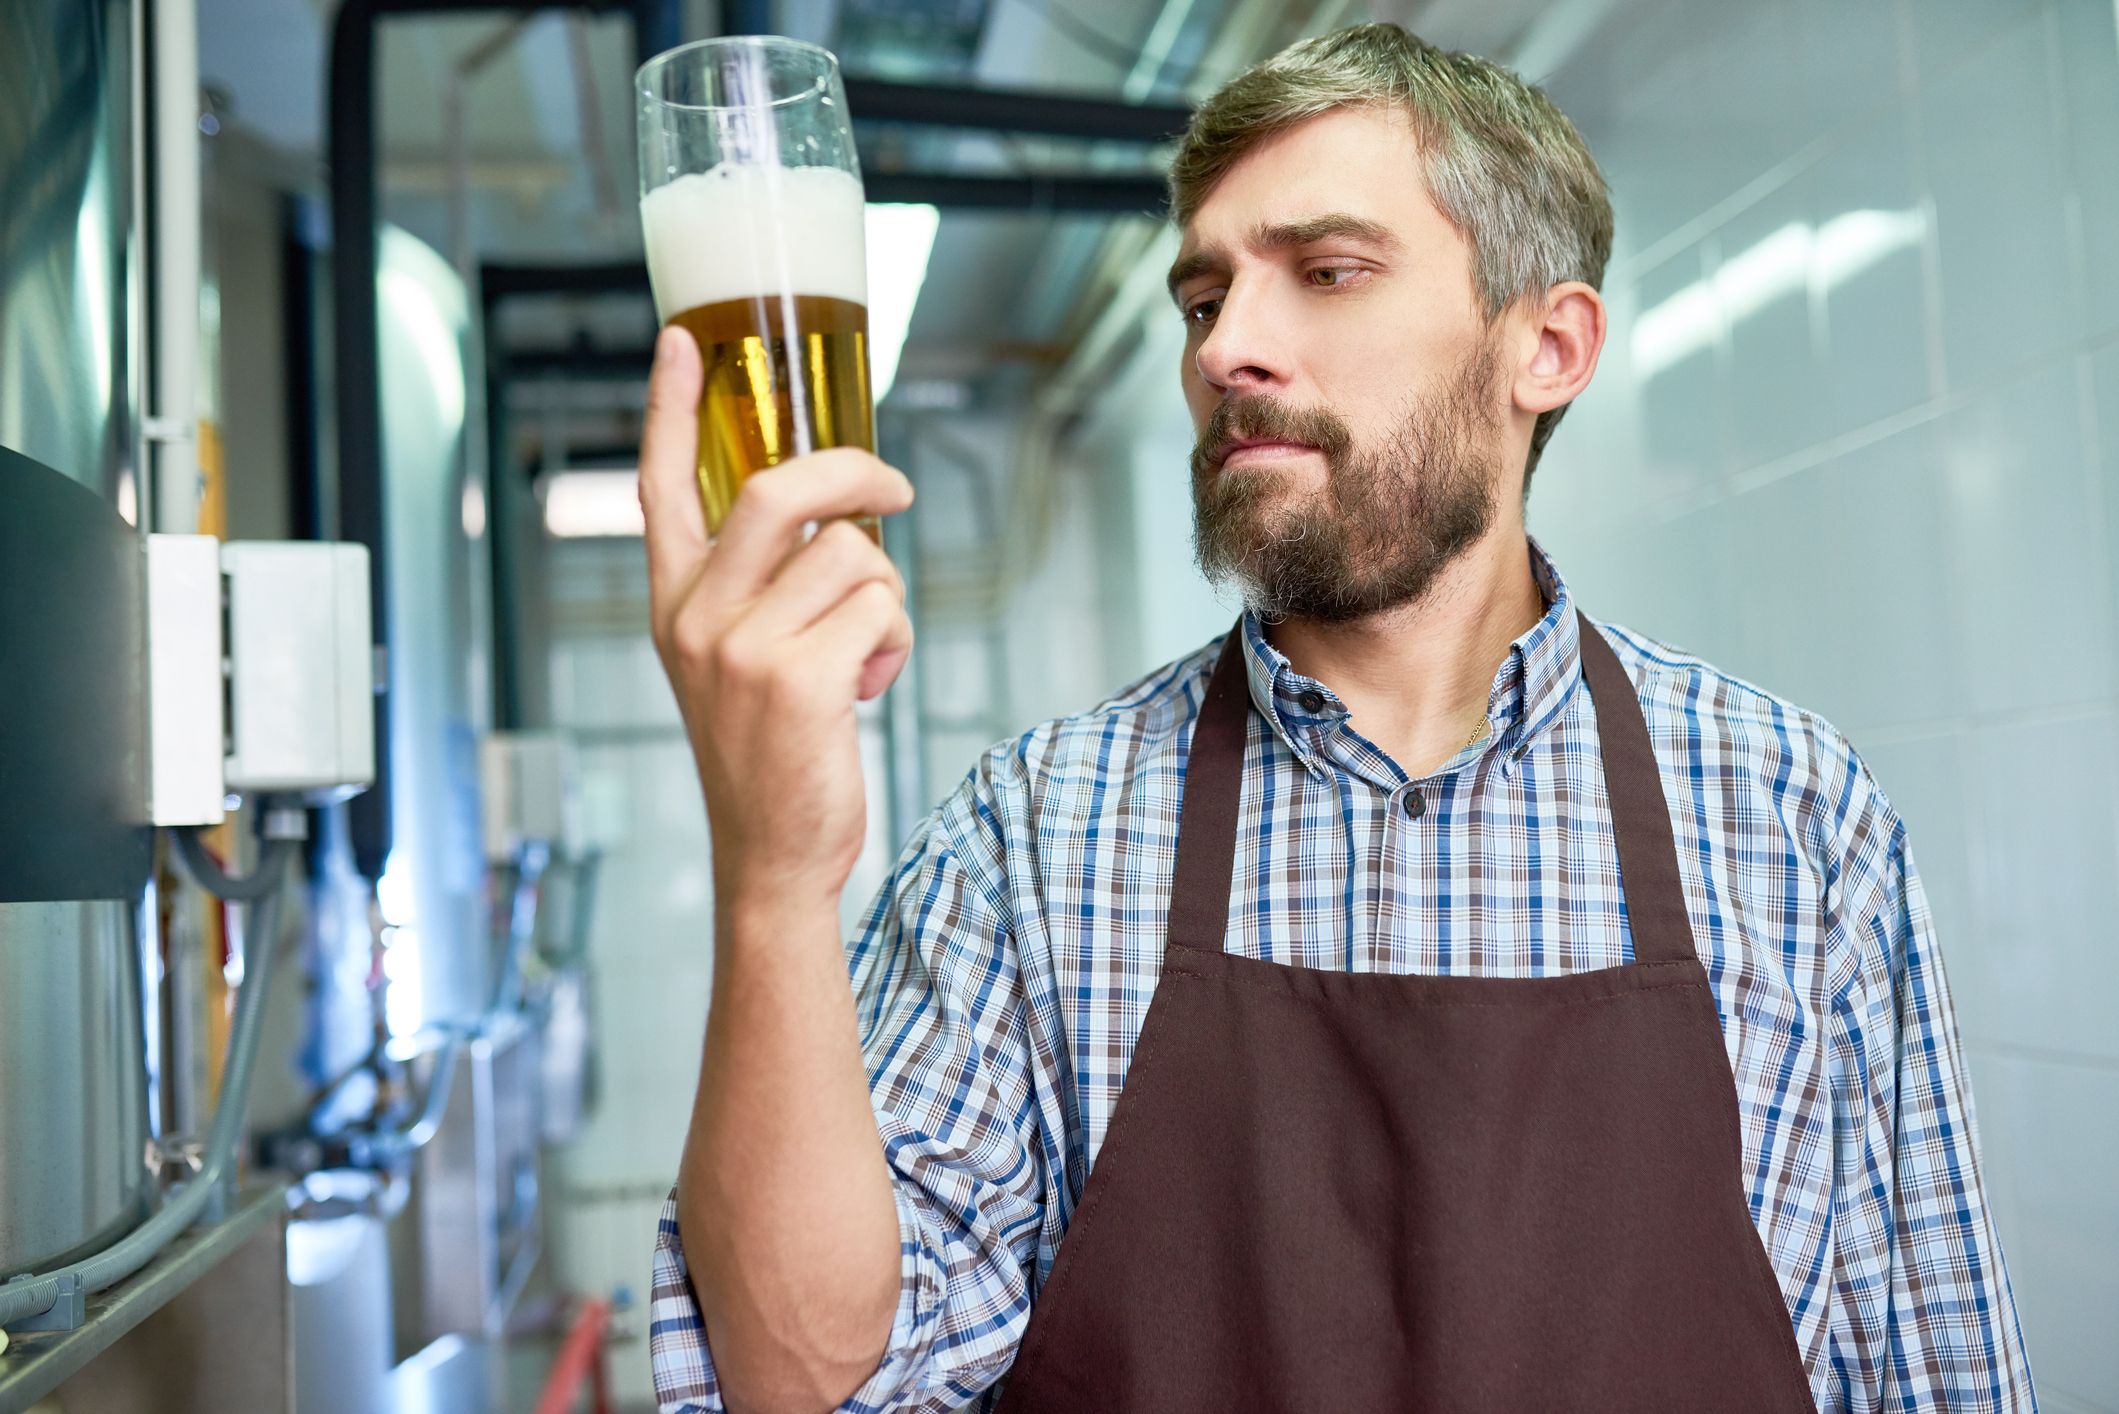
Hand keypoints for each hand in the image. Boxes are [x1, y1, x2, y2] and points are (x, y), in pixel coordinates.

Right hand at [637, 325, 915, 913]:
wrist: (772, 854)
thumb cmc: (770, 752)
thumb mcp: (737, 661)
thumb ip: (761, 587)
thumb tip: (839, 515)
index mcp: (674, 602)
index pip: (659, 485)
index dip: (668, 407)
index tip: (679, 340)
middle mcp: (697, 615)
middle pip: (777, 488)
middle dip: (854, 473)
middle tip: (895, 490)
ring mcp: (742, 646)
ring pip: (852, 554)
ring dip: (886, 596)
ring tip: (864, 652)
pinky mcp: (799, 677)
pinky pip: (880, 606)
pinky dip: (895, 639)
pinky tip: (869, 684)